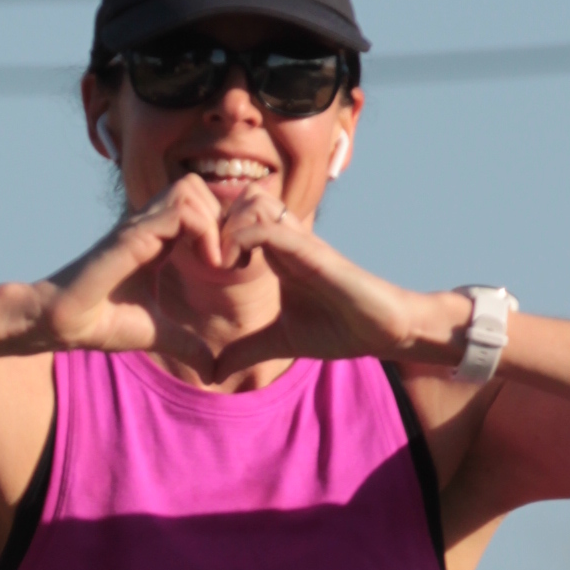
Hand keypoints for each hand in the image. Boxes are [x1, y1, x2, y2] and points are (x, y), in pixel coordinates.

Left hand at [33, 179, 456, 369]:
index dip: (205, 232)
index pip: (231, 219)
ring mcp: (297, 237)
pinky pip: (265, 223)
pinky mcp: (309, 247)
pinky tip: (230, 264)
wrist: (382, 328)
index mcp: (275, 250)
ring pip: (247, 201)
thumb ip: (248, 348)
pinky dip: (241, 236)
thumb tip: (215, 370)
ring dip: (224, 226)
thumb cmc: (342, 329)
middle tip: (193, 255)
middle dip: (208, 223)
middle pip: (234, 199)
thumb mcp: (281, 341)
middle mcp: (284, 235)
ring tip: (211, 260)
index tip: (186, 261)